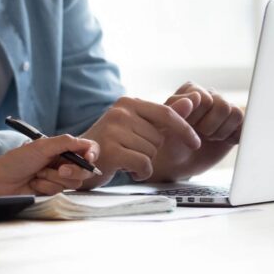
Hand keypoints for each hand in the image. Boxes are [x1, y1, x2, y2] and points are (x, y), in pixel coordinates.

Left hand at [0, 135, 99, 199]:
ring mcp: (56, 178)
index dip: (91, 154)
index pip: (86, 150)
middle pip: (84, 170)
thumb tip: (88, 144)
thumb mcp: (42, 146)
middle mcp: (61, 163)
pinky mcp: (51, 191)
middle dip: (70, 170)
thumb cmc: (17, 160)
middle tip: (57, 169)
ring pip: (73, 183)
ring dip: (53, 179)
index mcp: (60, 148)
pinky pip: (60, 192)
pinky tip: (34, 184)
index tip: (88, 158)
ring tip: (37, 174)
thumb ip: (66, 142)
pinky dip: (46, 187)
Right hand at [79, 96, 201, 187]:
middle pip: (159, 137)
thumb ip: (165, 117)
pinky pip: (144, 164)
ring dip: (145, 162)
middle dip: (152, 149)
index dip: (184, 129)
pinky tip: (127, 170)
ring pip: (152, 152)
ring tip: (126, 159)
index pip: (166, 113)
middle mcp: (120, 112)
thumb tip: (194, 101)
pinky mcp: (111, 150)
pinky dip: (141, 172)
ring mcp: (113, 130)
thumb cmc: (112, 144)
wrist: (78, 161)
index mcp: (127, 103)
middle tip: (132, 150)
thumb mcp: (138, 127)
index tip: (196, 143)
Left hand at [148, 82, 243, 181]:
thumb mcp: (167, 125)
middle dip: (209, 126)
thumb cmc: (168, 140)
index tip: (186, 125)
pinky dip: (233, 136)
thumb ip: (177, 108)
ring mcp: (224, 110)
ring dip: (221, 131)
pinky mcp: (236, 124)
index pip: (206, 99)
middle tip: (198, 133)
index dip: (197, 117)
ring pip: (236, 113)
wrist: (177, 161)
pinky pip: (245, 126)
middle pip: (223, 106)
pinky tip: (221, 141)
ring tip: (209, 137)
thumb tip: (196, 96)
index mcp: (191, 90)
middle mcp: (210, 95)